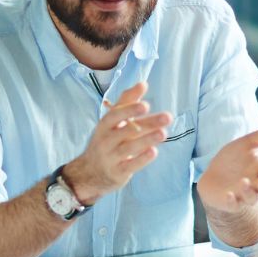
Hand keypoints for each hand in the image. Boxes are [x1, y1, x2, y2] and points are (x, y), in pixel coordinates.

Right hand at [62, 81, 173, 204]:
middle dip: (147, 123)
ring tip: (163, 133)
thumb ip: (127, 102)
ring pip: (129, 148)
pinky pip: (130, 166)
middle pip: (127, 130)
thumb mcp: (112, 122)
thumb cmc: (106, 141)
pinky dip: (141, 159)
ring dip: (147, 140)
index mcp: (105, 126)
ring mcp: (111, 157)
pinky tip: (154, 152)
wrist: (90, 173)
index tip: (146, 105)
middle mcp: (106, 140)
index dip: (130, 109)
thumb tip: (143, 83)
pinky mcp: (118, 173)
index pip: (115, 115)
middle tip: (167, 116)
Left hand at [197, 117, 257, 213]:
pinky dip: (232, 201)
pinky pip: (233, 205)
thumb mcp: (250, 143)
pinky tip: (228, 195)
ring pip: (252, 198)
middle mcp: (257, 185)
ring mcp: (244, 195)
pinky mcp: (230, 202)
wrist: (216, 175)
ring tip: (243, 182)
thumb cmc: (238, 158)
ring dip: (249, 192)